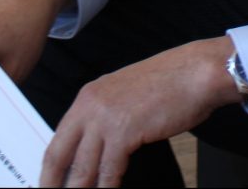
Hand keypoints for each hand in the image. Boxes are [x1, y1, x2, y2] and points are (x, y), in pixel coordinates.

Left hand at [40, 35, 239, 187]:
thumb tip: (94, 150)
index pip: (57, 141)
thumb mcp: (127, 95)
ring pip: (81, 171)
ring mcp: (105, 118)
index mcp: (89, 95)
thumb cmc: (172, 82)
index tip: (50, 187)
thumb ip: (106, 117)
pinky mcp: (124, 131)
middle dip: (54, 186)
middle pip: (58, 157)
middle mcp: (91, 105)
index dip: (50, 172)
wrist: (197, 71)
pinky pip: (108, 173)